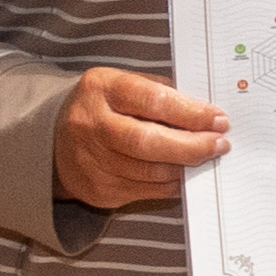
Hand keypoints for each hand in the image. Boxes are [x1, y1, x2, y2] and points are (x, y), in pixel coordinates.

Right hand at [55, 62, 227, 211]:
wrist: (56, 139)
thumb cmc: (106, 107)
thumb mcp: (125, 85)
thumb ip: (163, 94)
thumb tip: (208, 113)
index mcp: (102, 89)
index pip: (152, 101)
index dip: (190, 113)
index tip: (218, 119)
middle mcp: (91, 124)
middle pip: (147, 142)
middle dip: (192, 146)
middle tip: (219, 144)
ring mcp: (90, 160)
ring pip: (149, 171)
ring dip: (185, 167)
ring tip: (205, 158)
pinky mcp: (98, 188)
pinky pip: (146, 191)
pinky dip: (171, 184)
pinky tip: (182, 173)